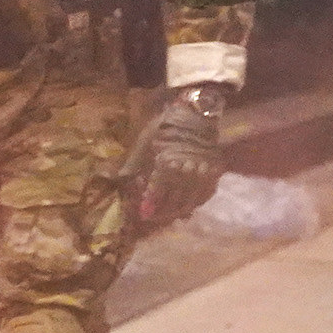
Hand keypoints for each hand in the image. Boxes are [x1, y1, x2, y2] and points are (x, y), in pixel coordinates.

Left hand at [129, 84, 228, 230]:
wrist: (195, 115)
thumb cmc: (165, 127)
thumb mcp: (145, 141)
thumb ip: (134, 163)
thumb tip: (118, 178)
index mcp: (168, 163)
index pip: (158, 191)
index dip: (150, 204)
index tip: (143, 213)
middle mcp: (187, 170)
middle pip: (175, 199)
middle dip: (163, 212)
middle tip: (153, 218)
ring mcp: (203, 172)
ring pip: (192, 200)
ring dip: (179, 210)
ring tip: (169, 215)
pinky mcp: (214, 171)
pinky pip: (206, 194)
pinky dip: (196, 202)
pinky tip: (188, 206)